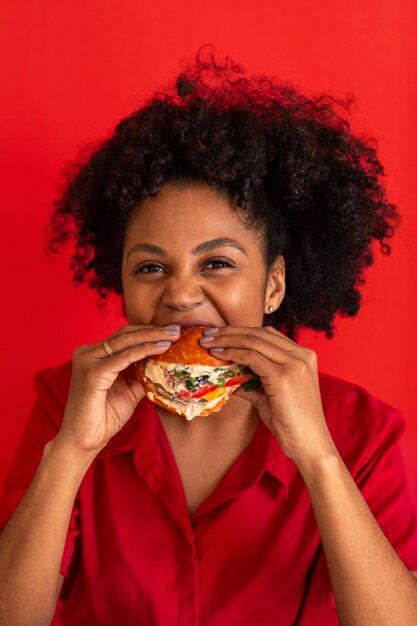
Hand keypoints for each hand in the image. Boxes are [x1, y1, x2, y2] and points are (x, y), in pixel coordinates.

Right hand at [55, 324, 180, 455]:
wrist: (83, 441)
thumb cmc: (103, 418)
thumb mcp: (129, 391)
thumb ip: (141, 375)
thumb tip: (164, 364)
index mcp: (93, 355)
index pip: (124, 336)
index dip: (148, 332)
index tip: (171, 332)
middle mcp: (87, 354)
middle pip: (125, 334)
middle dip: (153, 331)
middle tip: (176, 330)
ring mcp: (87, 361)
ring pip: (125, 341)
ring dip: (151, 337)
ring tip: (172, 336)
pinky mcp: (92, 373)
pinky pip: (123, 357)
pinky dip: (144, 351)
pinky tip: (160, 348)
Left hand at [200, 325, 336, 465]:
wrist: (310, 445)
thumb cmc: (292, 423)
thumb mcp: (271, 395)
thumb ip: (253, 381)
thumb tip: (228, 374)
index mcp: (304, 356)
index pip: (268, 335)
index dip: (242, 331)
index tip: (220, 334)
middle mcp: (302, 355)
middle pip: (260, 333)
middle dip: (230, 331)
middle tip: (208, 334)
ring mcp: (294, 364)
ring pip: (254, 342)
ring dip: (227, 340)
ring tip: (207, 342)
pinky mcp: (283, 376)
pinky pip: (252, 357)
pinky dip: (233, 353)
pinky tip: (218, 354)